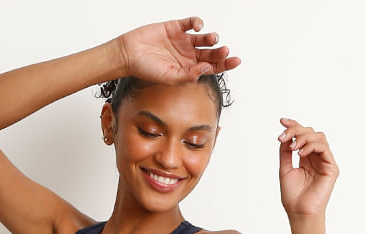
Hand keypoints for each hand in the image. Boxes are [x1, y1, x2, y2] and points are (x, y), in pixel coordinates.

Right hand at [114, 15, 240, 85]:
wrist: (129, 54)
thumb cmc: (146, 70)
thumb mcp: (169, 78)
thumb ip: (189, 75)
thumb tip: (207, 69)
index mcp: (189, 69)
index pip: (211, 67)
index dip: (225, 64)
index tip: (236, 60)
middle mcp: (188, 55)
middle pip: (210, 53)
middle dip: (220, 52)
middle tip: (225, 50)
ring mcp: (182, 40)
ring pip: (203, 38)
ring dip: (211, 37)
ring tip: (212, 38)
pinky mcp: (175, 27)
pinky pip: (191, 23)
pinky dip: (197, 23)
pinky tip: (198, 27)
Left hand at [278, 118, 338, 217]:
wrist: (300, 213)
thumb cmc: (293, 196)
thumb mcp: (285, 169)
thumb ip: (285, 152)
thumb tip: (285, 135)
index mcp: (306, 158)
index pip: (302, 136)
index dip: (293, 125)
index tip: (282, 121)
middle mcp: (316, 157)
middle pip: (310, 132)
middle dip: (296, 131)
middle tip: (284, 137)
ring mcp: (325, 162)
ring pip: (319, 137)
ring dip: (304, 138)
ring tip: (293, 148)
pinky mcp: (332, 168)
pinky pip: (324, 148)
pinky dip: (312, 146)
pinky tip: (301, 154)